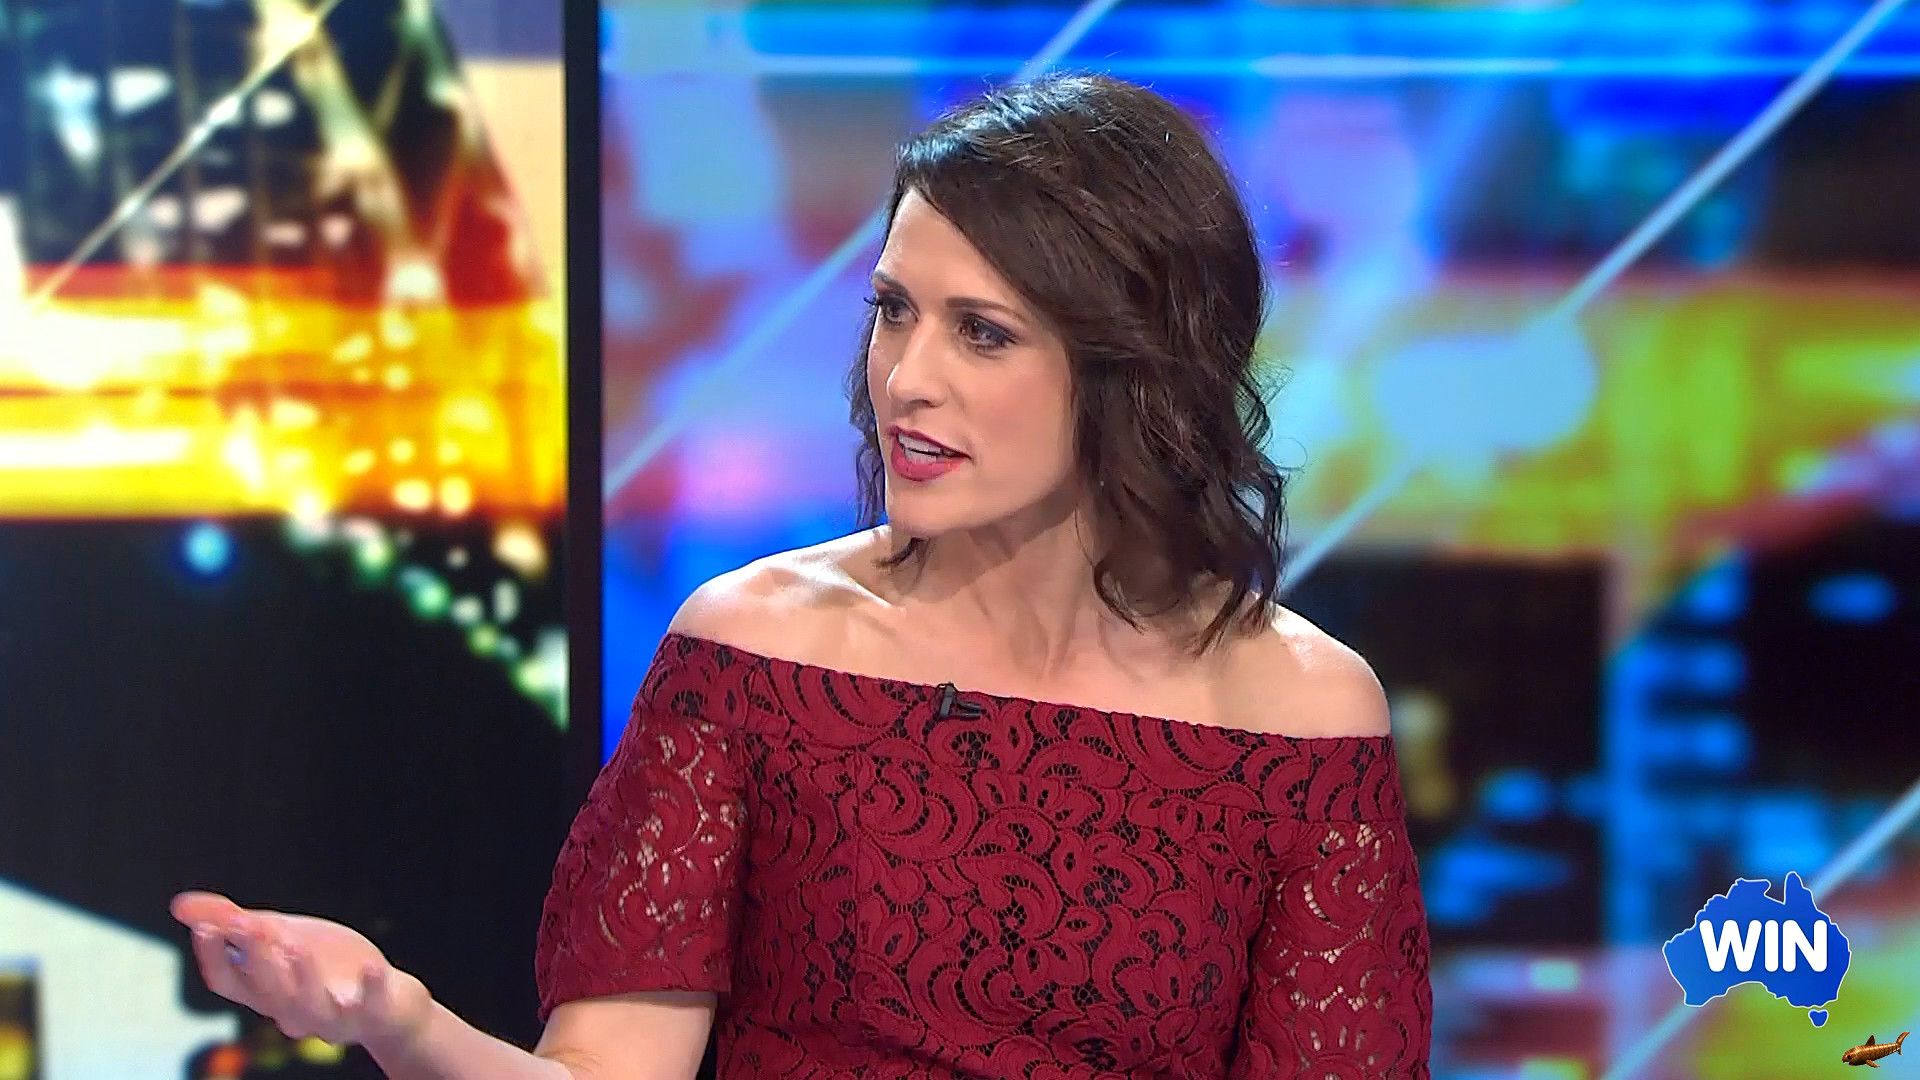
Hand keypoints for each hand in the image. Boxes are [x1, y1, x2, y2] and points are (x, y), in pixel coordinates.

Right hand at [171, 890, 434, 1052]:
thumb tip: (178, 905)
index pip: (227, 983)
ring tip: (295, 944)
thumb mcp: (279, 939)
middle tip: (251, 924)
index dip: (212, 958)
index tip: (205, 926)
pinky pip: (369, 1007)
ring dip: (300, 977)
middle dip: (258, 959)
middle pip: (266, 990)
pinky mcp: (371, 1013)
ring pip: (309, 1005)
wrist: (385, 1001)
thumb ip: (233, 923)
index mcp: (264, 991)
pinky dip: (370, 989)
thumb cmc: (322, 967)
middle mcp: (291, 1010)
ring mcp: (331, 1015)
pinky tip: (371, 968)